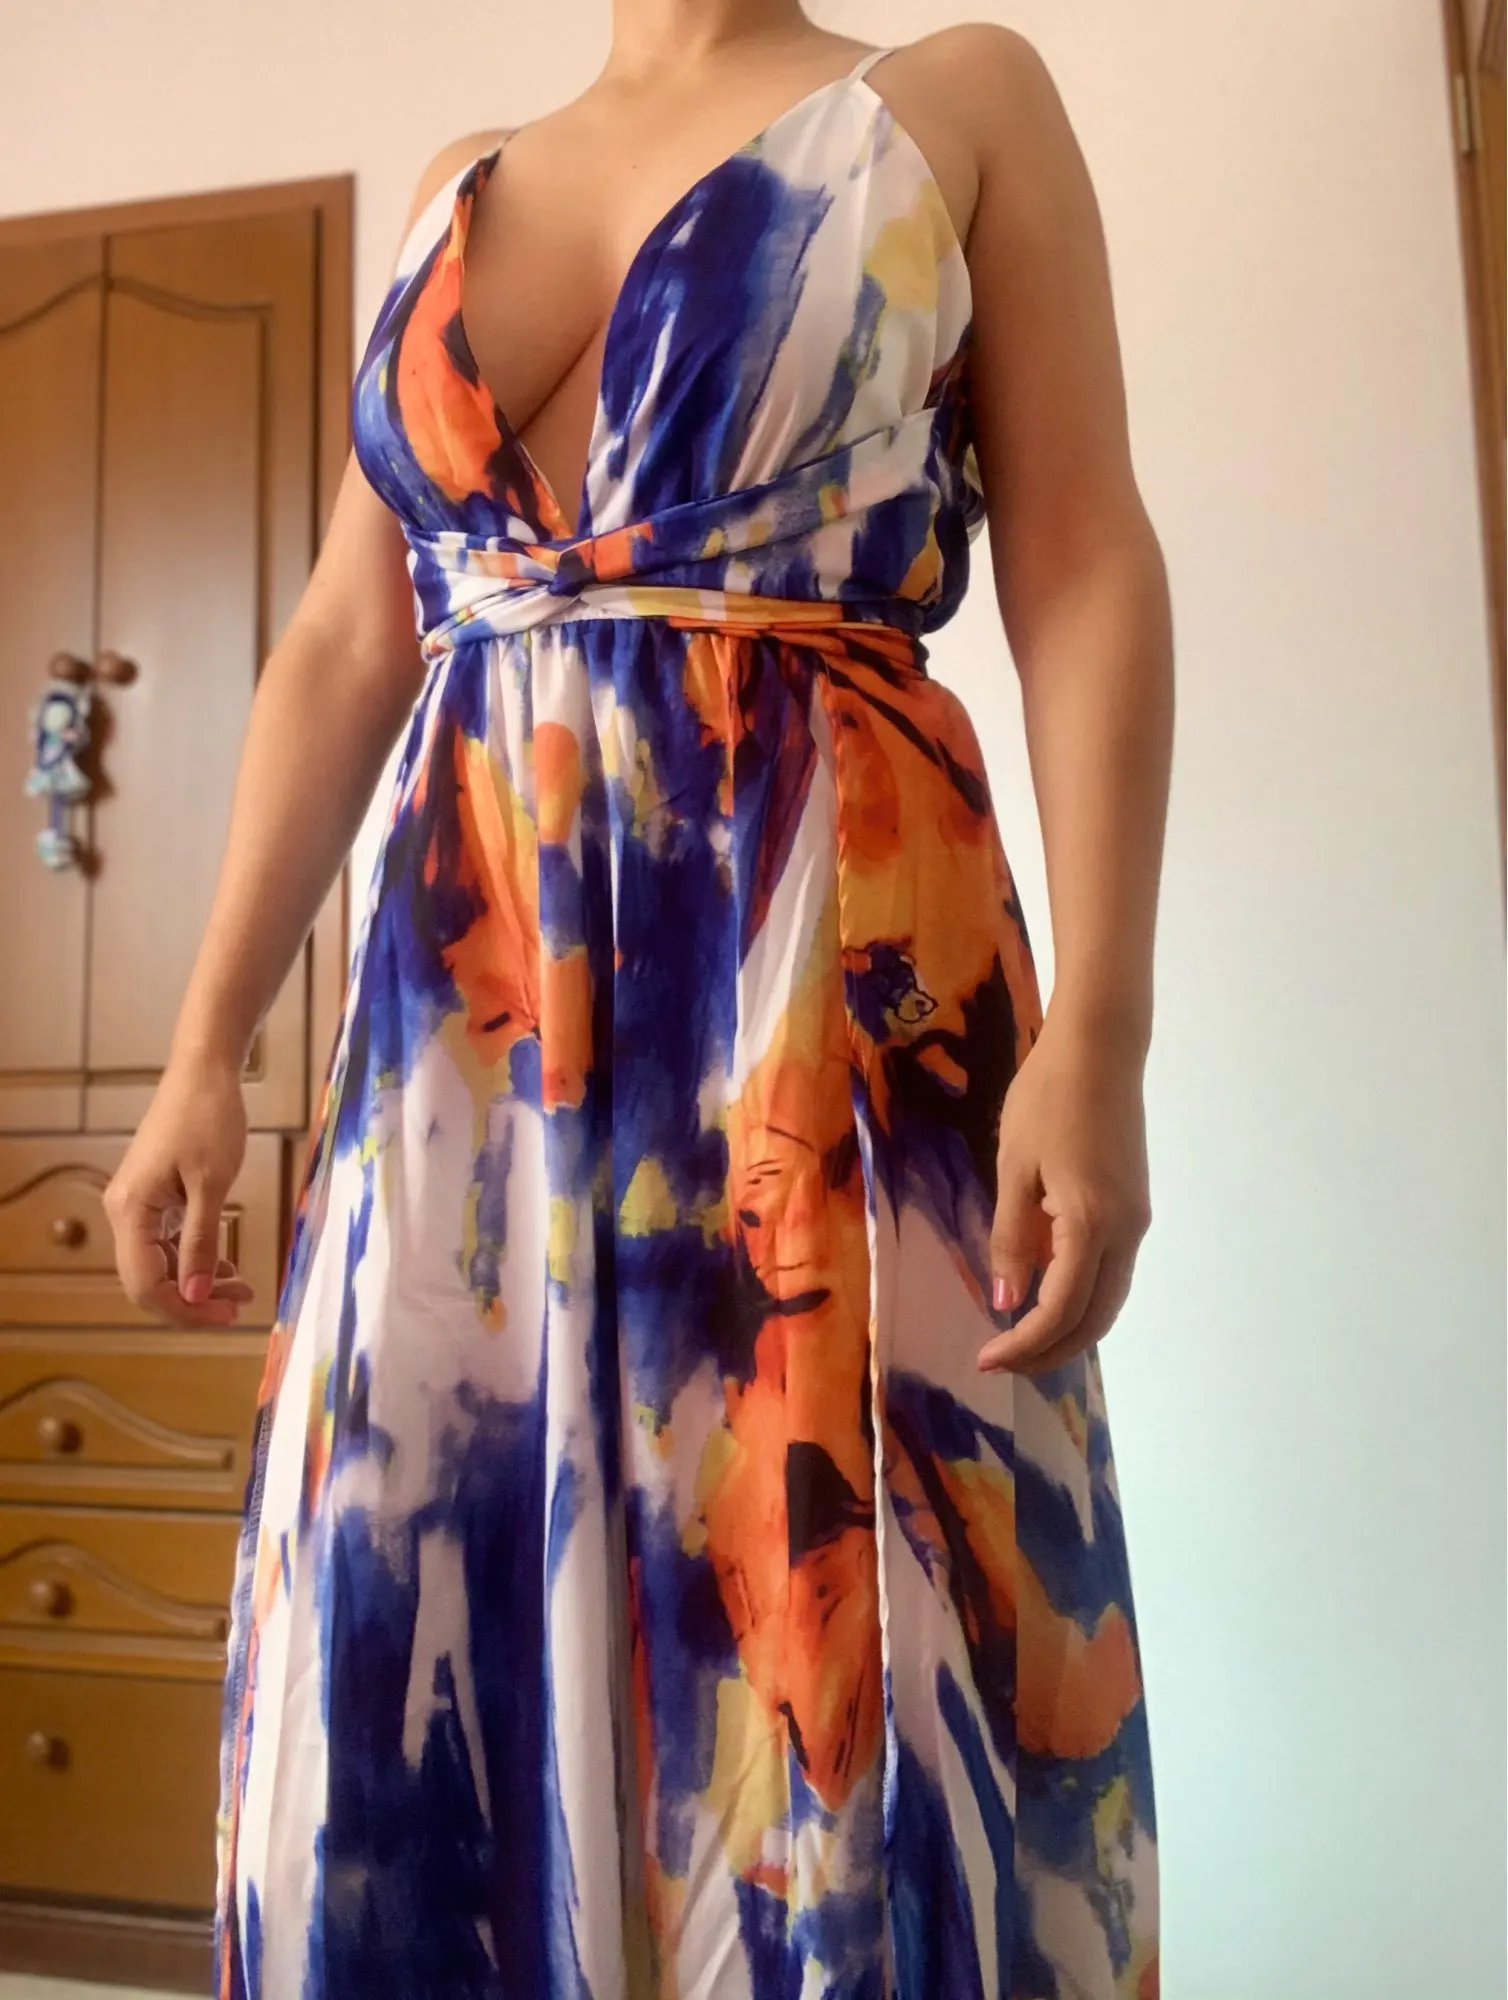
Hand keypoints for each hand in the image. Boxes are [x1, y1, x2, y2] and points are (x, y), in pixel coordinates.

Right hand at [103, 1053, 252, 1327]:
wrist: (203, 1072)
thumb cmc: (209, 1119)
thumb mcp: (212, 1184)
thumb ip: (202, 1241)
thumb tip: (195, 1294)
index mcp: (131, 1211)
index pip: (146, 1284)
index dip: (184, 1308)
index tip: (227, 1316)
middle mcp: (125, 1212)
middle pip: (150, 1279)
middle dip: (193, 1300)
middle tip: (238, 1308)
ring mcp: (139, 1205)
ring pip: (161, 1263)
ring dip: (198, 1281)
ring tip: (241, 1291)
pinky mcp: (156, 1197)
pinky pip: (169, 1242)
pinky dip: (197, 1258)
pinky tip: (226, 1267)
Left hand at [979, 1011, 1150, 1373]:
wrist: (1100, 1048)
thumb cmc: (1047, 1099)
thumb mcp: (1014, 1168)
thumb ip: (1012, 1238)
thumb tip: (1008, 1302)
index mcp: (1092, 1225)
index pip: (1061, 1311)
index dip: (1024, 1345)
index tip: (986, 1360)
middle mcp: (1126, 1233)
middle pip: (1096, 1319)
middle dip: (1051, 1350)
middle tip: (1003, 1361)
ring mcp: (1136, 1221)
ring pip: (1109, 1298)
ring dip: (1069, 1328)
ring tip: (1021, 1340)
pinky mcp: (1134, 1207)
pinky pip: (1111, 1271)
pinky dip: (1082, 1298)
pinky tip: (1047, 1296)